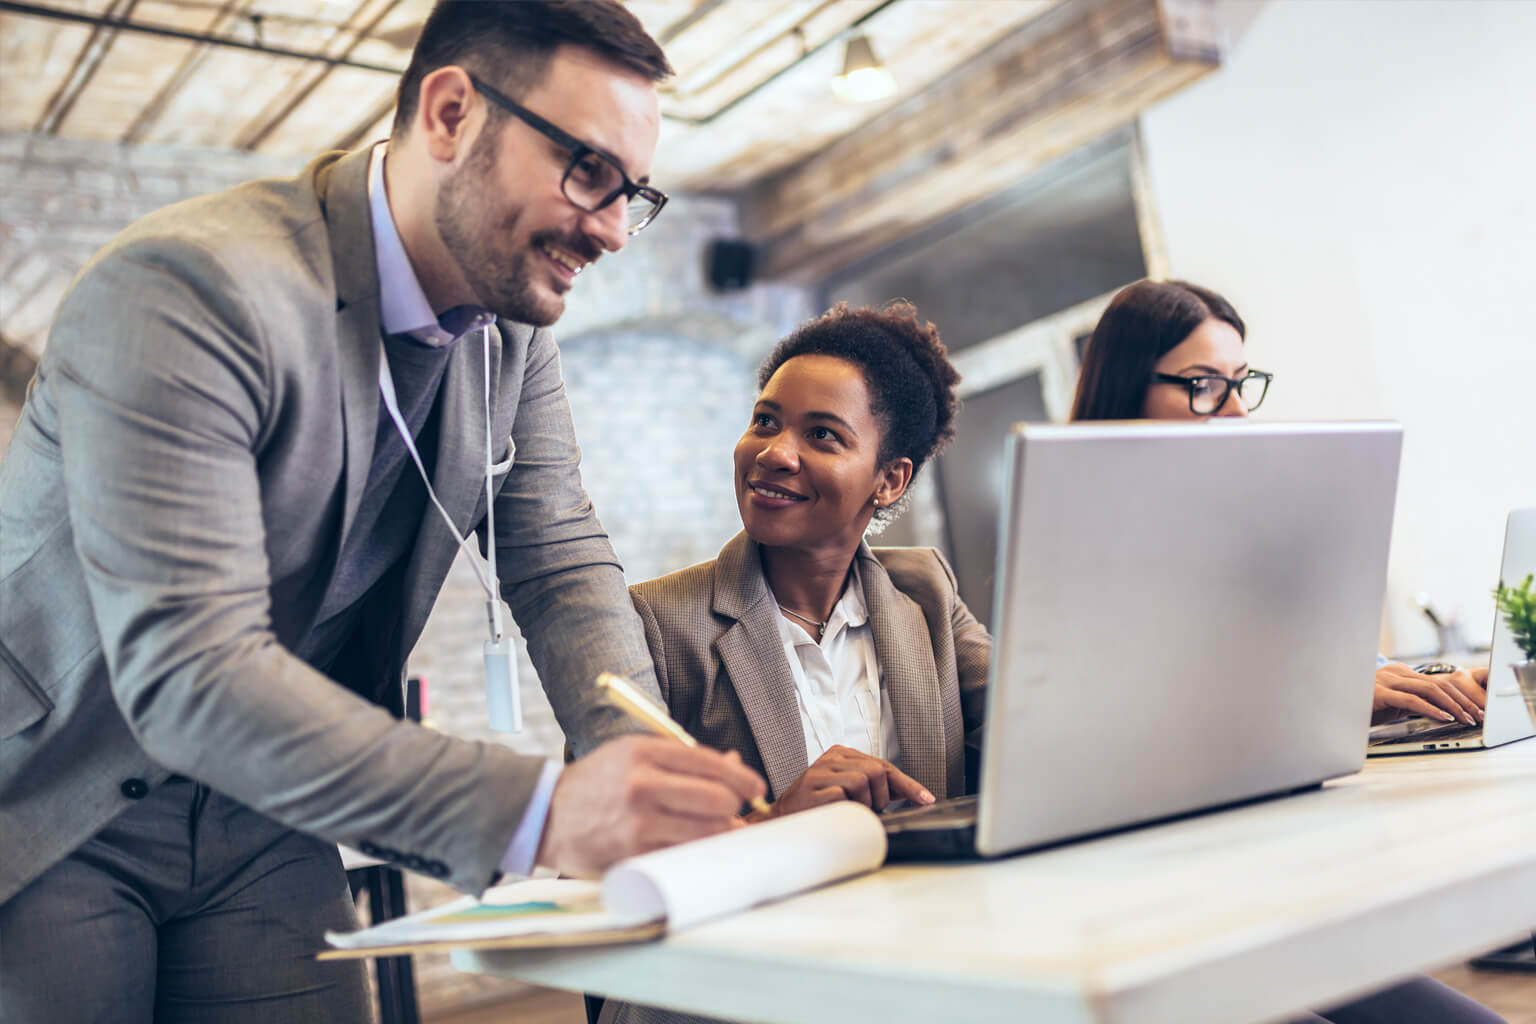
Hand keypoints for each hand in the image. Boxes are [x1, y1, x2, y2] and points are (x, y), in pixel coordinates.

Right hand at [536, 735, 765, 878]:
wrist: (546, 815)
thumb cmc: (597, 783)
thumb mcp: (634, 755)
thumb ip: (682, 759)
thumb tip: (735, 766)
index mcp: (643, 753)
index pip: (710, 763)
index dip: (742, 778)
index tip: (755, 787)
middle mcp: (641, 786)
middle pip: (717, 799)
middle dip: (734, 807)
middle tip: (733, 810)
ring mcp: (637, 824)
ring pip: (708, 831)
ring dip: (721, 832)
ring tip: (716, 829)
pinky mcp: (633, 856)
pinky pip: (685, 856)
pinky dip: (696, 851)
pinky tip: (693, 846)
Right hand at [764, 745, 934, 818]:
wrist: (781, 821)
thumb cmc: (816, 807)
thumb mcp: (848, 790)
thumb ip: (873, 788)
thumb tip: (909, 795)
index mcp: (841, 754)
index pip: (883, 765)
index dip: (907, 784)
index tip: (926, 798)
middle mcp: (831, 757)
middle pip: (877, 771)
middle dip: (882, 796)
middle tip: (871, 810)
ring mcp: (820, 771)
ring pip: (865, 781)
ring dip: (866, 804)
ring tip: (851, 812)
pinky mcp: (812, 788)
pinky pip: (846, 797)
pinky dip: (850, 810)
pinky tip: (839, 814)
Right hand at [1372, 662, 1486, 725]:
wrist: (1333, 709)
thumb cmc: (1362, 708)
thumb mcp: (1392, 705)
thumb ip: (1412, 702)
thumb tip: (1439, 711)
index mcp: (1399, 673)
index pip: (1437, 682)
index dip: (1459, 696)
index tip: (1474, 710)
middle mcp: (1394, 672)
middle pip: (1438, 684)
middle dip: (1462, 701)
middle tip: (1478, 716)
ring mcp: (1386, 680)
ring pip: (1429, 689)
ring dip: (1452, 706)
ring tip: (1466, 719)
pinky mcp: (1379, 692)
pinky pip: (1412, 700)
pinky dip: (1432, 709)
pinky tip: (1444, 718)